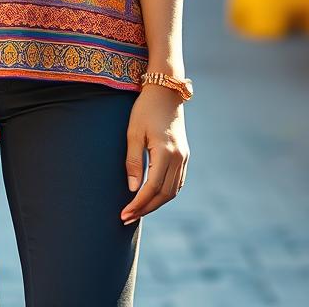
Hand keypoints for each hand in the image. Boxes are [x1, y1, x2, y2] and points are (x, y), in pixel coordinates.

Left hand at [120, 86, 188, 224]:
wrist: (166, 91)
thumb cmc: (145, 109)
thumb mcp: (133, 132)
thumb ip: (134, 161)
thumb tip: (133, 189)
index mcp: (166, 152)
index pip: (152, 188)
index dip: (138, 204)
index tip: (124, 214)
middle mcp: (179, 158)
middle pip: (164, 194)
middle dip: (145, 208)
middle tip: (127, 217)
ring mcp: (184, 157)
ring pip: (173, 191)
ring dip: (156, 203)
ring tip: (137, 210)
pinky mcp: (184, 155)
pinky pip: (178, 182)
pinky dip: (166, 193)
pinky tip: (153, 196)